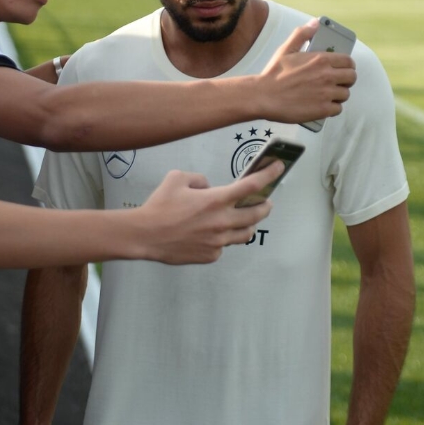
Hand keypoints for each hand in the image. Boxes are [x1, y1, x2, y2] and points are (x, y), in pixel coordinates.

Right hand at [133, 162, 282, 264]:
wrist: (145, 235)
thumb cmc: (159, 206)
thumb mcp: (177, 178)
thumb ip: (199, 179)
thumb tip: (209, 188)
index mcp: (216, 200)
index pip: (252, 186)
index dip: (269, 175)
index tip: (278, 168)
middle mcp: (222, 221)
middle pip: (257, 214)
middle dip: (265, 205)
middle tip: (265, 202)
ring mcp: (218, 241)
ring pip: (245, 234)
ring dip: (248, 224)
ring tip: (244, 220)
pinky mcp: (210, 256)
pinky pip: (224, 246)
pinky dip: (223, 239)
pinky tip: (212, 235)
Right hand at [257, 19, 356, 123]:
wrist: (263, 96)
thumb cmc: (274, 73)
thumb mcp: (286, 49)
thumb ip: (302, 34)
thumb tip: (315, 23)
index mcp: (321, 59)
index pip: (348, 61)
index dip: (348, 65)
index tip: (344, 69)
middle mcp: (327, 75)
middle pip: (351, 78)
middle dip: (346, 80)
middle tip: (338, 82)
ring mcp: (326, 93)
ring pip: (345, 94)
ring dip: (338, 95)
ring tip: (328, 95)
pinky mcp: (322, 109)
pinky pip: (338, 109)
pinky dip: (332, 108)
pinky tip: (323, 106)